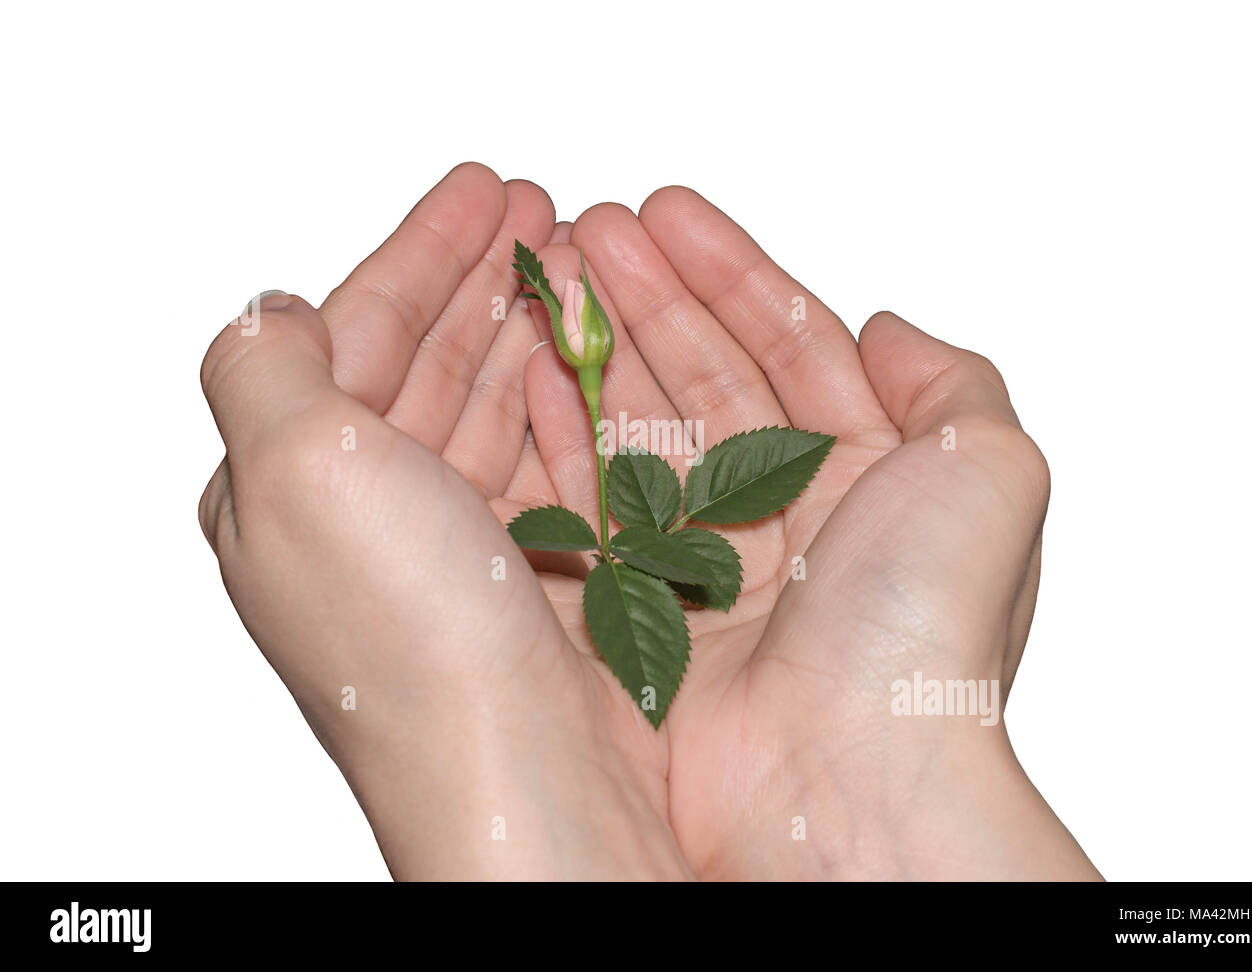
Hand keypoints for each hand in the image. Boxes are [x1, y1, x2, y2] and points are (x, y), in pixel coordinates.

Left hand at [199, 164, 688, 878]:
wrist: (522, 772)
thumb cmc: (408, 637)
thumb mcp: (293, 467)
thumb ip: (262, 364)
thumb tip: (271, 310)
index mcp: (285, 491)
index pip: (347, 334)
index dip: (417, 252)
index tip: (481, 189)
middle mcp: (361, 525)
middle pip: (422, 363)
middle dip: (481, 279)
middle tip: (543, 211)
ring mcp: (447, 554)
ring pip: (484, 407)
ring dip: (527, 329)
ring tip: (577, 265)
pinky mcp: (524, 580)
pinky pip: (539, 462)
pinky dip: (561, 401)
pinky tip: (581, 362)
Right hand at [525, 189, 1100, 878]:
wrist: (843, 780)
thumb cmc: (924, 633)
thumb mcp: (993, 467)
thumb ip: (953, 381)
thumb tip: (889, 329)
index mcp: (870, 480)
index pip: (791, 347)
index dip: (730, 273)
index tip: (669, 214)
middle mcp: (788, 519)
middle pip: (706, 377)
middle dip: (649, 296)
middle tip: (589, 229)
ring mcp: (707, 564)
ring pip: (642, 428)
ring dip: (598, 349)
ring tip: (551, 279)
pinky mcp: (639, 611)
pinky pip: (590, 502)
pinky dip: (560, 436)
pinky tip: (533, 376)